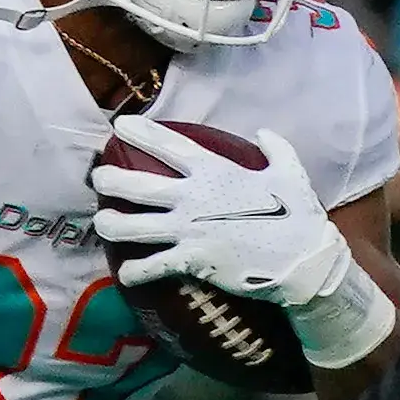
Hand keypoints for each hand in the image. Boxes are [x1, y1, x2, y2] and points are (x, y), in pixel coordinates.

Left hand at [94, 116, 350, 305]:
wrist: (303, 261)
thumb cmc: (298, 215)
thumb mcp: (290, 172)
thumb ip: (275, 149)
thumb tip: (264, 132)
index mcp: (214, 172)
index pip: (169, 146)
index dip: (141, 132)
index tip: (119, 125)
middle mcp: (193, 199)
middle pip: (136, 186)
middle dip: (109, 181)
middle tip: (97, 178)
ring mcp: (189, 231)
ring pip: (133, 227)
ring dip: (111, 225)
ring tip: (101, 223)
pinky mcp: (192, 261)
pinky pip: (152, 267)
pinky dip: (135, 272)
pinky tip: (125, 274)